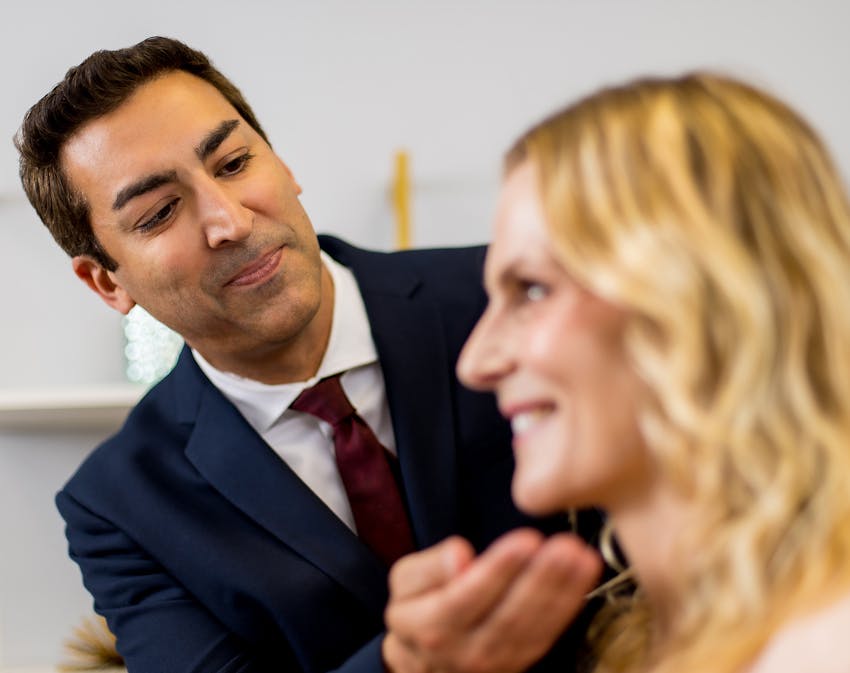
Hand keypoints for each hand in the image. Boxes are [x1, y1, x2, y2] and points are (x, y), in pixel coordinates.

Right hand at [382, 528, 601, 672]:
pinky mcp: (519, 663)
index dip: (498, 570)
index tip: (525, 540)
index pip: (466, 598)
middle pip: (507, 616)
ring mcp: (496, 663)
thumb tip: (459, 556)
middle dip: (541, 580)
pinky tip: (582, 577)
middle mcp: (465, 651)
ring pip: (532, 629)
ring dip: (562, 593)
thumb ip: (429, 566)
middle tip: (565, 547)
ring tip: (581, 557)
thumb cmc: (416, 610)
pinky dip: (567, 606)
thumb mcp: (404, 582)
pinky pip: (546, 635)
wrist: (423, 661)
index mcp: (431, 627)